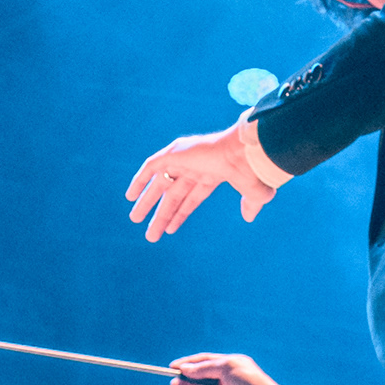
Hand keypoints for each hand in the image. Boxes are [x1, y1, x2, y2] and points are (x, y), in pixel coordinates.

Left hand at [127, 126, 274, 241]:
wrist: (245, 154)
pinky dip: (140, 180)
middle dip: (161, 212)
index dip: (180, 213)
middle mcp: (197, 166)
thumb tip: (249, 217)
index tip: (170, 229)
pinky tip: (130, 196)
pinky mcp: (175, 153)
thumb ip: (250, 204)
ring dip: (147, 201)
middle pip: (173, 194)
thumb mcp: (254, 194)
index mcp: (213, 174)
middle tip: (149, 231)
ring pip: (160, 183)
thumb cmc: (253, 173)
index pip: (192, 198)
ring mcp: (185, 159)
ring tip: (135, 219)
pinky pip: (151, 167)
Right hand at [168, 353, 305, 384]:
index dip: (187, 364)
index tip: (172, 368)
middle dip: (186, 383)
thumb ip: (204, 368)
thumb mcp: (226, 368)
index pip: (204, 363)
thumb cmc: (251, 384)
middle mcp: (227, 383)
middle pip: (200, 381)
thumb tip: (185, 369)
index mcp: (229, 367)